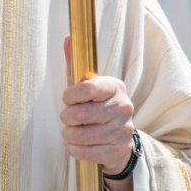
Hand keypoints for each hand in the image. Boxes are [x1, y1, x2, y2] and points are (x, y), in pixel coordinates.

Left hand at [61, 36, 136, 190]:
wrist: (117, 138)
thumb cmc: (96, 106)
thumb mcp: (86, 86)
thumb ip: (75, 64)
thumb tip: (68, 38)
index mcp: (115, 87)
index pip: (87, 88)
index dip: (70, 96)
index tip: (68, 99)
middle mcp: (123, 107)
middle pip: (80, 114)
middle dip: (67, 117)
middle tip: (69, 118)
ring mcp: (123, 130)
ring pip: (80, 135)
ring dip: (69, 135)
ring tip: (73, 131)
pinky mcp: (119, 151)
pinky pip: (84, 152)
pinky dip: (74, 149)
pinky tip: (78, 144)